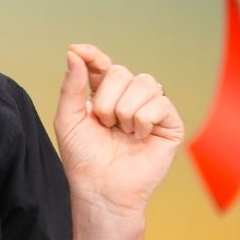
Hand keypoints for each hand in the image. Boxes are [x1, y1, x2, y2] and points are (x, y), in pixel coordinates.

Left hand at [54, 43, 183, 218]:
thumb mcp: (68, 119)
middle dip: (106, 100)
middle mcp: (130, 99)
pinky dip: (143, 120)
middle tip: (104, 125)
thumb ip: (72, 86)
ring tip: (121, 132)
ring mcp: (151, 110)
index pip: (103, 66)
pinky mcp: (170, 123)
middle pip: (121, 72)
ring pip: (144, 83)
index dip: (93, 56)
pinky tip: (138, 137)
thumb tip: (74, 53)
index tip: (78, 49)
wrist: (101, 189)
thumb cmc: (84, 159)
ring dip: (124, 110)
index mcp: (105, 96)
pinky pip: (159, 102)